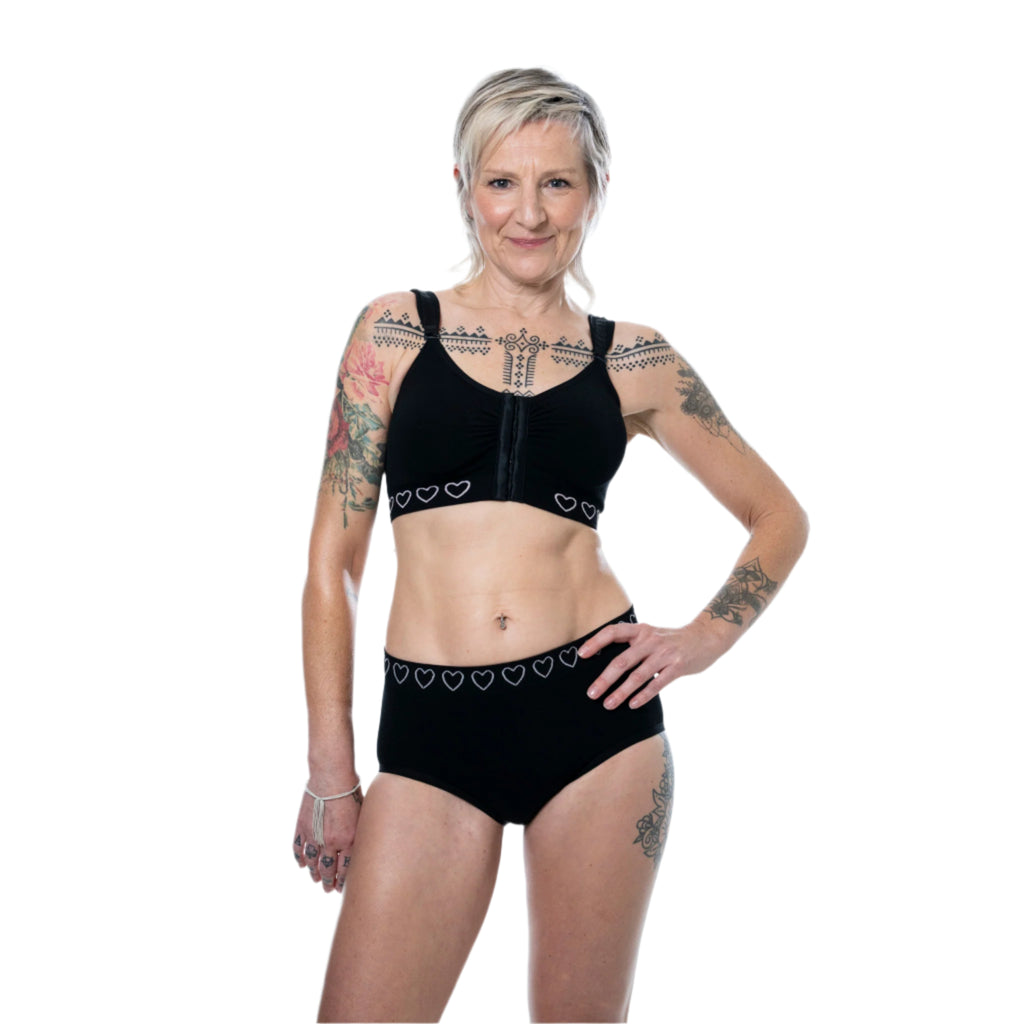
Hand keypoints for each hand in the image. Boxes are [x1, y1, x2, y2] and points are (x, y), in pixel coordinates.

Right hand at [292, 773, 362, 893]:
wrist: (332, 776)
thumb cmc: (351, 791)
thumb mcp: (362, 814)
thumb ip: (358, 832)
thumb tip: (357, 847)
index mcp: (349, 839)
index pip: (346, 869)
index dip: (343, 881)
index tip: (341, 887)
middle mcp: (331, 841)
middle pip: (328, 870)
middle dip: (328, 882)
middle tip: (328, 889)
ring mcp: (314, 836)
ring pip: (312, 863)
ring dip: (314, 873)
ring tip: (316, 879)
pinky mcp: (302, 827)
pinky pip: (298, 849)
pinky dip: (299, 859)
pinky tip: (302, 864)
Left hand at [578, 619, 720, 709]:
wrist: (706, 637)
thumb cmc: (672, 641)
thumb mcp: (651, 635)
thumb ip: (633, 645)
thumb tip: (607, 666)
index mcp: (641, 630)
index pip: (613, 632)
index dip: (596, 642)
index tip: (581, 655)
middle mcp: (650, 640)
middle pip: (622, 660)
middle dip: (605, 679)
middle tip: (591, 694)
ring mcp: (665, 653)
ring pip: (637, 675)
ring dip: (621, 692)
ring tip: (608, 704)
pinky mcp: (678, 666)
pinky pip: (657, 683)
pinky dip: (643, 695)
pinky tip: (632, 705)